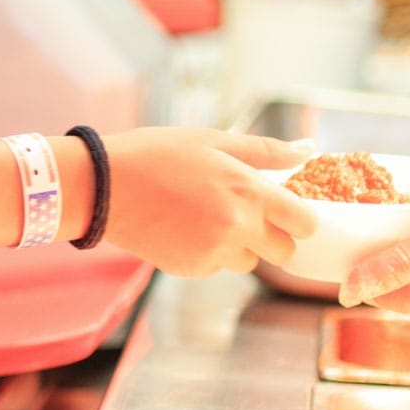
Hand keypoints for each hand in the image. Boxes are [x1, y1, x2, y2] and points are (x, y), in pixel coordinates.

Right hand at [103, 130, 317, 277]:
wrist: (103, 185)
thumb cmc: (156, 154)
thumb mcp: (211, 141)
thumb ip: (264, 151)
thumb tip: (307, 153)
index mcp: (249, 190)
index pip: (306, 223)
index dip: (299, 219)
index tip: (284, 212)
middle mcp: (238, 225)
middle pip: (284, 252)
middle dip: (271, 237)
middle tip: (241, 215)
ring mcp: (215, 251)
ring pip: (249, 262)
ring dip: (238, 246)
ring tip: (202, 218)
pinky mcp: (192, 268)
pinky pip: (217, 267)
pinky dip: (207, 254)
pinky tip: (182, 229)